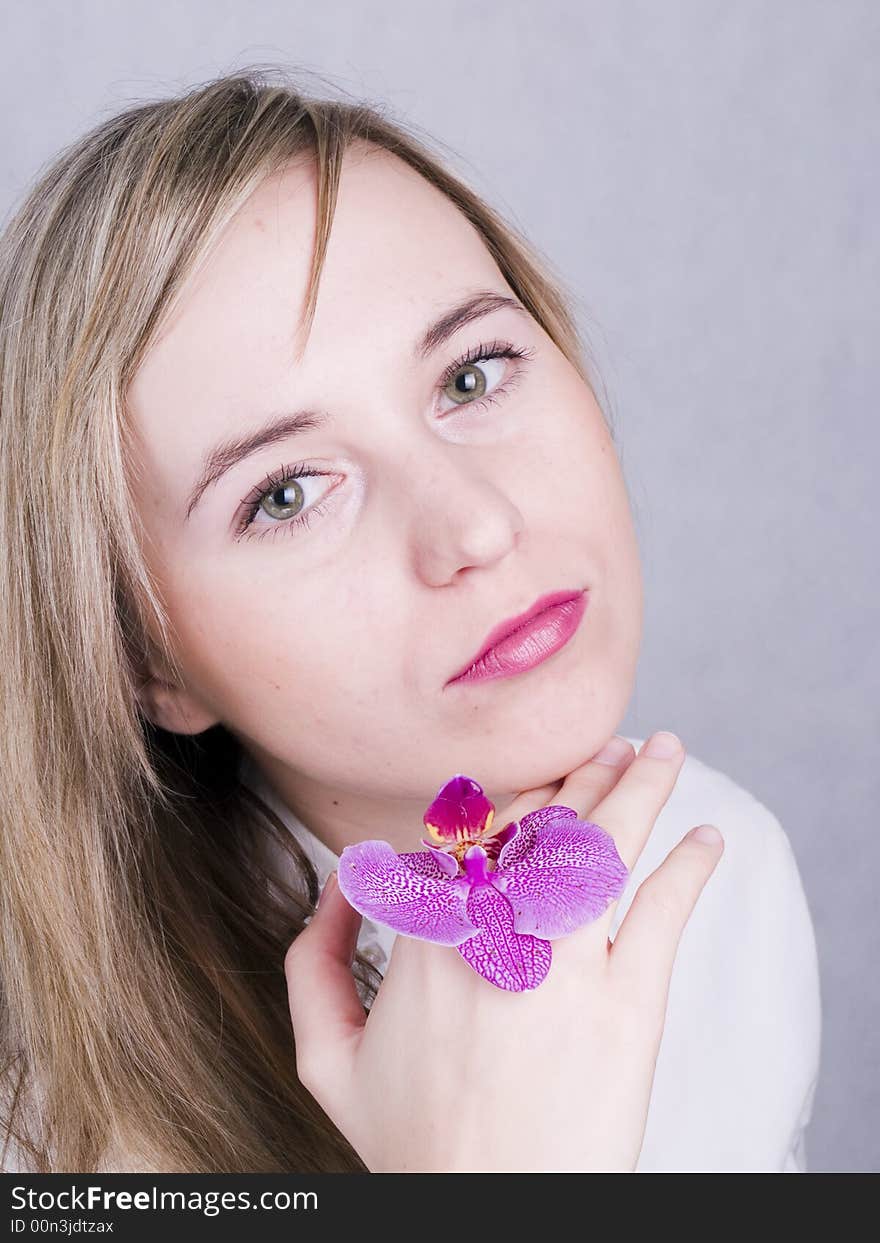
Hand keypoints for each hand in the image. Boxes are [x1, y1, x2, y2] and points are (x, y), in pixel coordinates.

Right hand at [284, 732, 723, 1171]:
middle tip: (611, 746)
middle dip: (582, 769)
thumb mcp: (325, 1058)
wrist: (492, 1215)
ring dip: (639, 782)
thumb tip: (334, 886)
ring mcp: (568, 962)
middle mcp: (495, 929)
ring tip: (660, 750)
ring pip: (605, 841)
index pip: (466, 828)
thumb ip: (308, 961)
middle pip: (544, 817)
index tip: (529, 785)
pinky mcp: (630, 1004)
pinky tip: (706, 837)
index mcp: (423, 933)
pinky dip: (691, 864)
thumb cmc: (412, 1145)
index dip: (504, 797)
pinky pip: (665, 910)